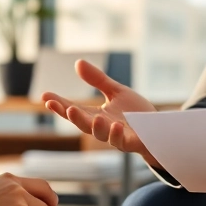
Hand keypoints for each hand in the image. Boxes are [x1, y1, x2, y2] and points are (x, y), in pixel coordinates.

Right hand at [41, 60, 161, 168]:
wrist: (160, 129)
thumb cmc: (136, 113)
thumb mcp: (116, 92)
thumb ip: (98, 80)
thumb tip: (78, 63)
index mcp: (96, 115)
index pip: (73, 109)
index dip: (59, 105)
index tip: (45, 97)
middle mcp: (102, 127)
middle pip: (82, 123)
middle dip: (72, 117)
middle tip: (64, 107)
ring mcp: (116, 137)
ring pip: (101, 135)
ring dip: (95, 127)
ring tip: (93, 117)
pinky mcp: (131, 142)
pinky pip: (121, 141)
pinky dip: (116, 135)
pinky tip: (114, 125)